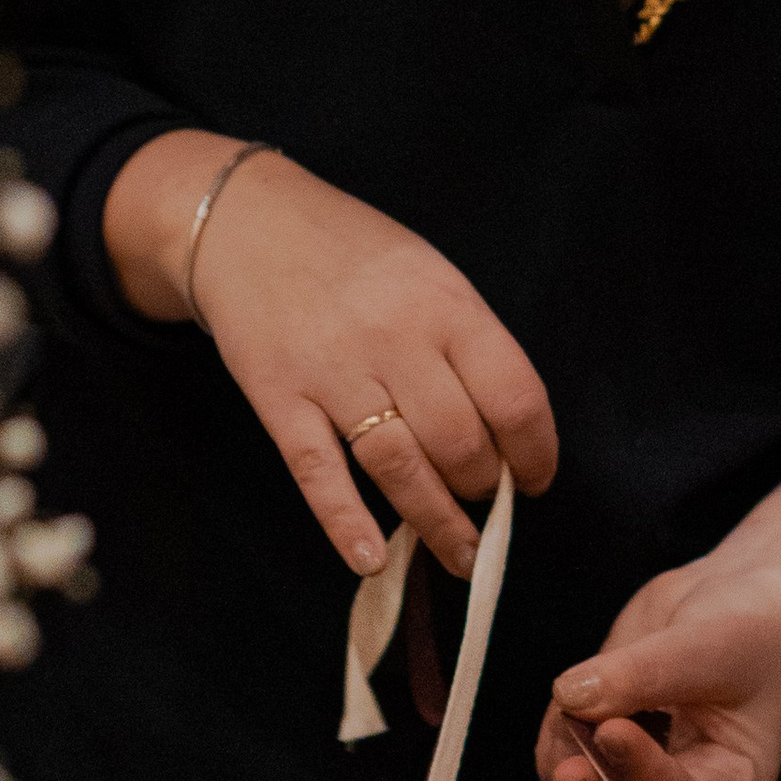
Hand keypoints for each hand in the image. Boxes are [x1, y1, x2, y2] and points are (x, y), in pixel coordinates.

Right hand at [105, 135, 555, 577]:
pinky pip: (319, 473)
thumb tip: (505, 431)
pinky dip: (347, 523)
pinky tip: (372, 558)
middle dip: (482, 488)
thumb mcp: (427, 273)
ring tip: (460, 555)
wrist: (245, 222)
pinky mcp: (280, 399)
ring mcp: (333, 372)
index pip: (515, 396)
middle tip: (483, 500)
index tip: (534, 479)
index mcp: (446, 304)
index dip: (535, 452)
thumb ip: (465, 343)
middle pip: (460, 442)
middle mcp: (395, 339)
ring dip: (437, 524)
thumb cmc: (351, 253)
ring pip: (400, 468)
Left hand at [538, 558, 780, 780]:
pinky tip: (571, 703)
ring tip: (573, 703)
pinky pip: (560, 770)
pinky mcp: (602, 759)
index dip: (645, 776)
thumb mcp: (710, 644)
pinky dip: (554, 741)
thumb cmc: (748, 633)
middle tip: (570, 767)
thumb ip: (644, 673)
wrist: (734, 606)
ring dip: (565, 761)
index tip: (613, 731)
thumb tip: (572, 696)